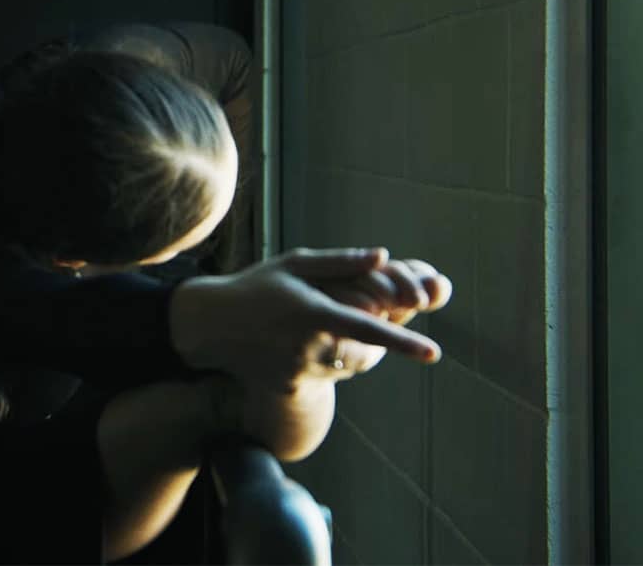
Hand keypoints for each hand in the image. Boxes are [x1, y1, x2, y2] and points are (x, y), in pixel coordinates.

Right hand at [169, 247, 441, 390]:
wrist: (209, 326)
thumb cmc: (256, 286)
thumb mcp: (294, 264)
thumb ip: (341, 262)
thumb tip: (384, 258)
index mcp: (311, 312)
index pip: (367, 329)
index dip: (403, 342)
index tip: (433, 353)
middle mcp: (306, 346)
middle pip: (364, 350)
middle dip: (376, 338)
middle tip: (360, 315)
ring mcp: (297, 370)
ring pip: (349, 364)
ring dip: (353, 349)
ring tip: (319, 326)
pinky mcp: (290, 386)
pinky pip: (328, 376)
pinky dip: (331, 360)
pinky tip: (303, 341)